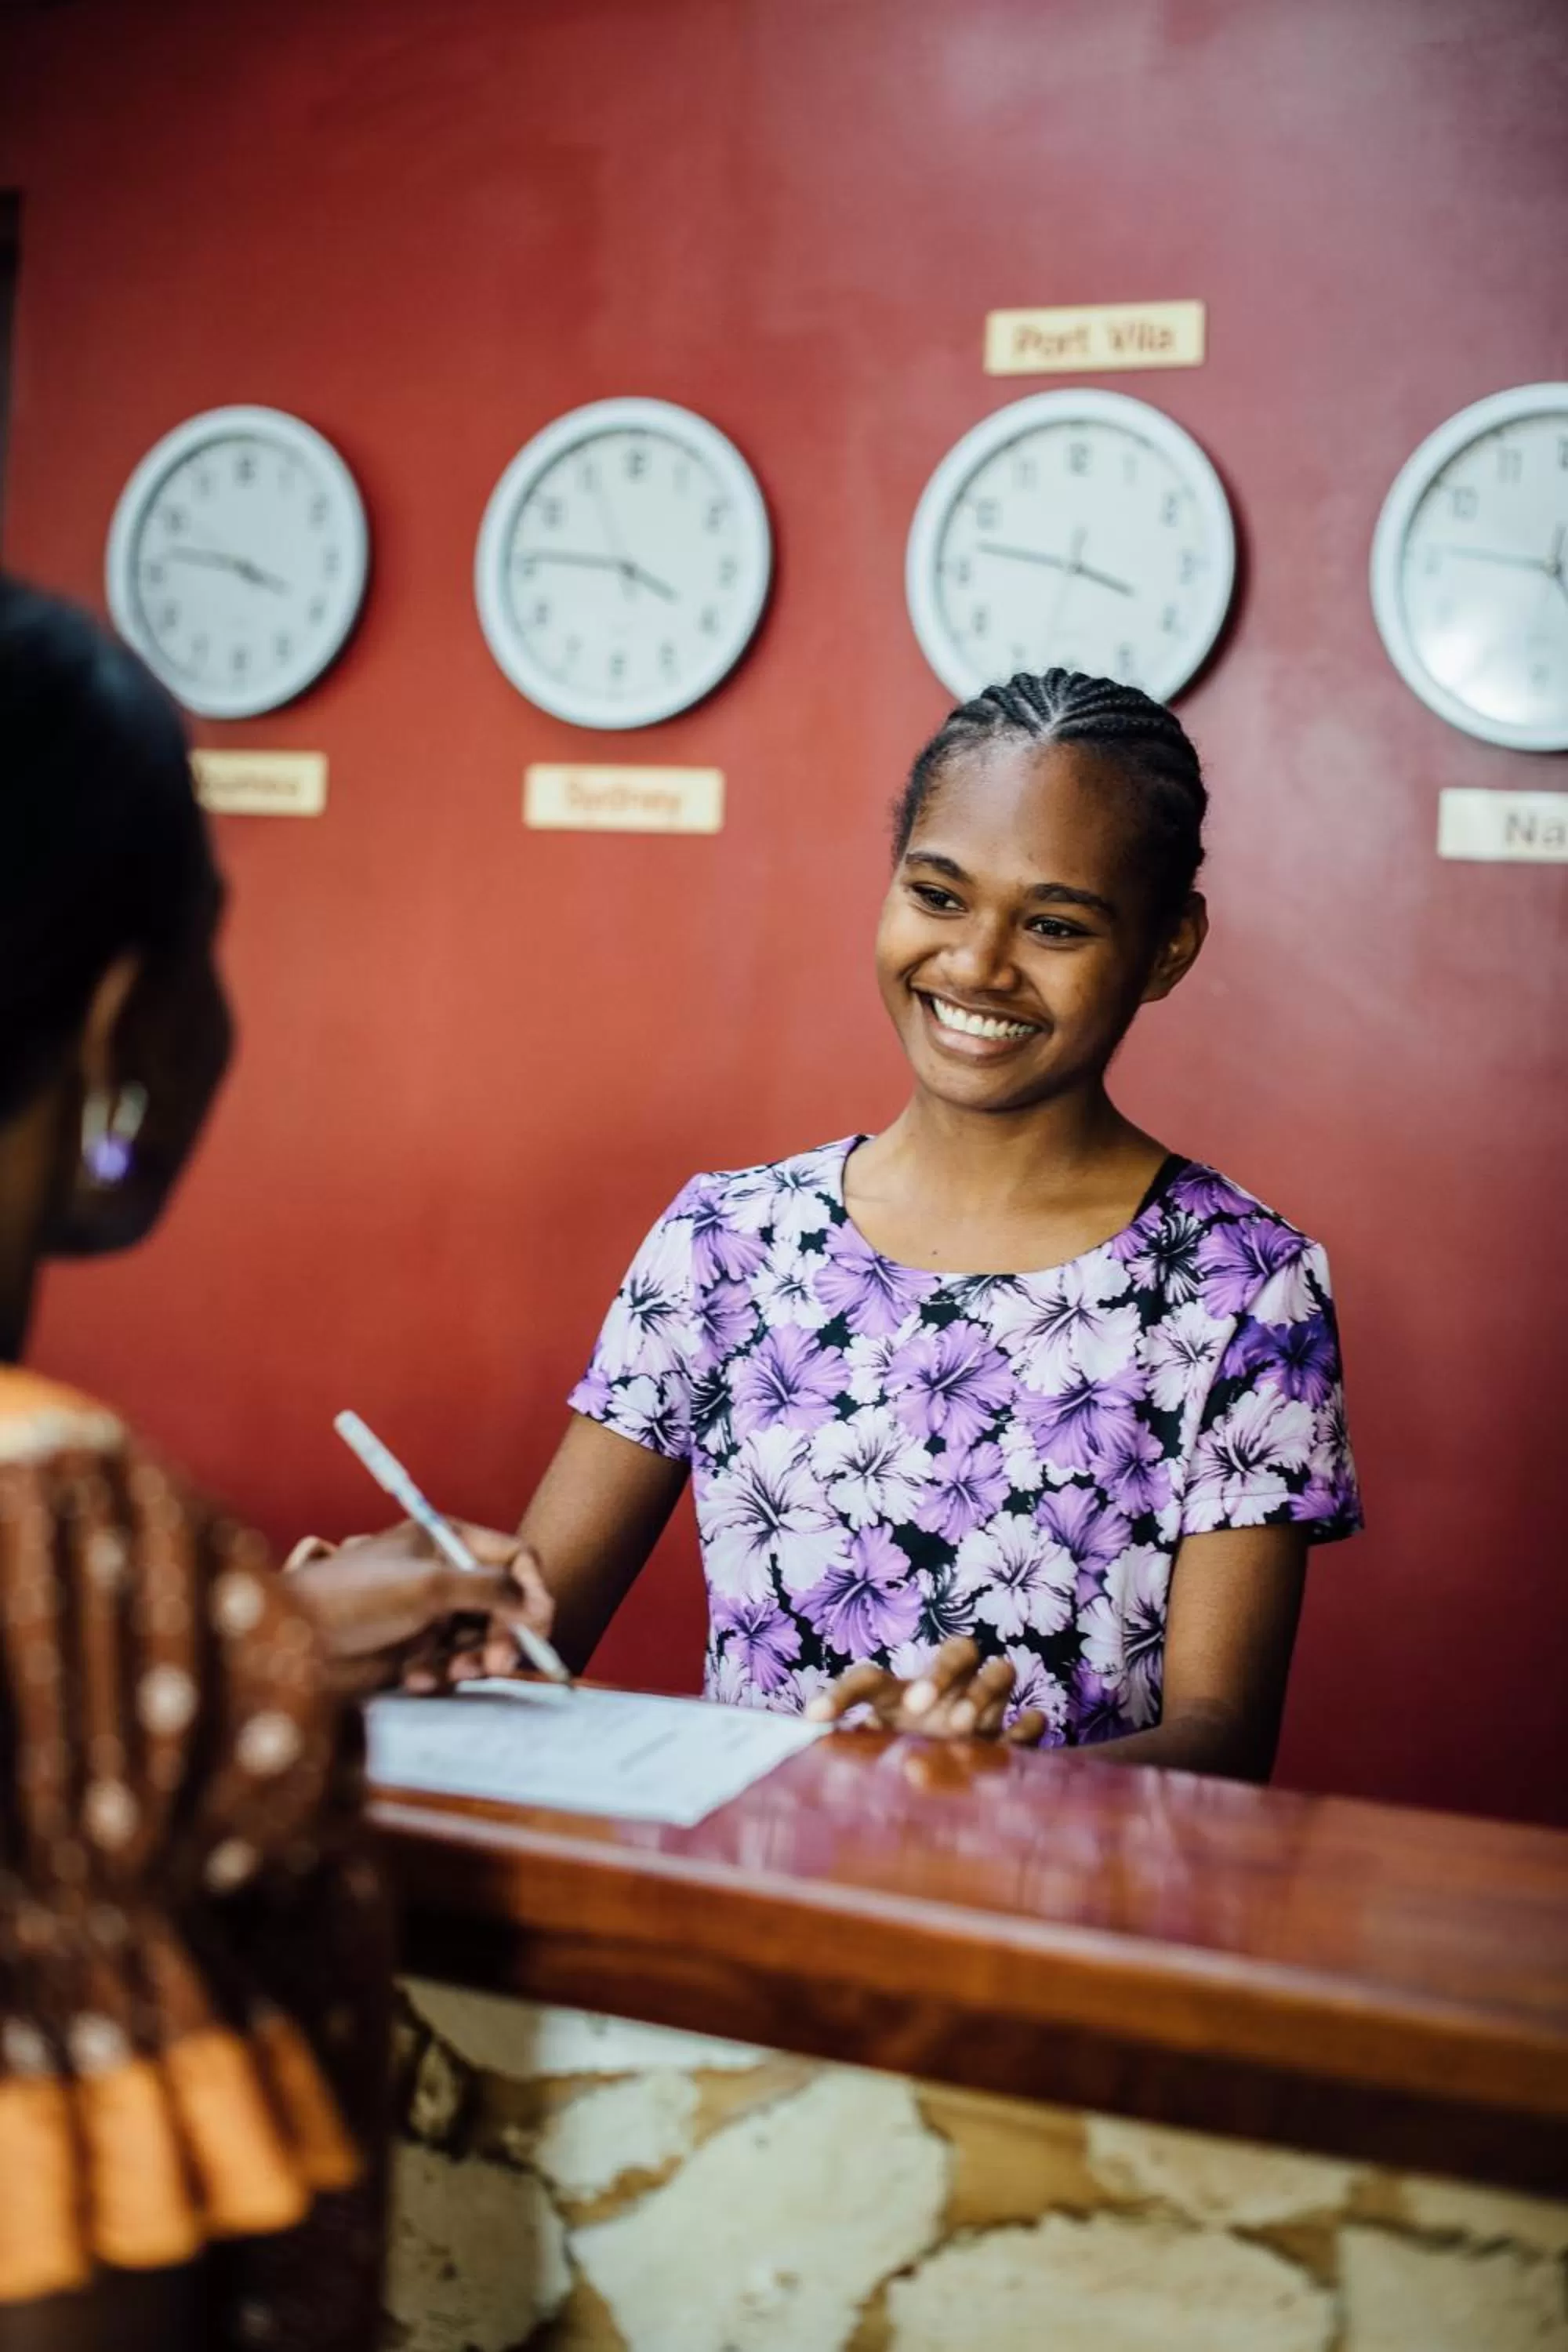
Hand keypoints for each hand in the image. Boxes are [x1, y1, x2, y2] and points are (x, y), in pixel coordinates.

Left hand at [284, 1521, 554, 1696]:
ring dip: (468, 1659)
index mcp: (446, 1539)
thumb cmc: (353, 1600)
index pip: (513, 1557)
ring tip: (446, 1673)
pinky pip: (451, 1662)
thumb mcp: (428, 1586)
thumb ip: (488, 1590)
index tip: (538, 1627)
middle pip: (502, 1604)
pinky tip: (414, 1678)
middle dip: (501, 1635)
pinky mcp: (414, 1648)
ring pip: (479, 1638)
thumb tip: (535, 1605)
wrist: (291, 1646)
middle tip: (495, 1666)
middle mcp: (442, 1572)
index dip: (532, 1590)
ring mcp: (428, 1611)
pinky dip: (440, 1672)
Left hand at [805, 1637, 1047, 1745]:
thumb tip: (809, 1759)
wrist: (951, 1791)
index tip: (813, 1718)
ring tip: (963, 1728)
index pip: (868, 1680)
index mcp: (899, 1695)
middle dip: (941, 1672)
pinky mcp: (1011, 1738)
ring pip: (1000, 1671)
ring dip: (982, 1694)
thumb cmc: (900, 1766)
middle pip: (959, 1650)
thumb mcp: (873, 1760)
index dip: (841, 1694)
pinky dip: (1027, 1728)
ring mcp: (985, 1709)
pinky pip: (1032, 1722)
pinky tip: (1016, 1740)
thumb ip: (850, 1757)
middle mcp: (947, 1691)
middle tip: (919, 1706)